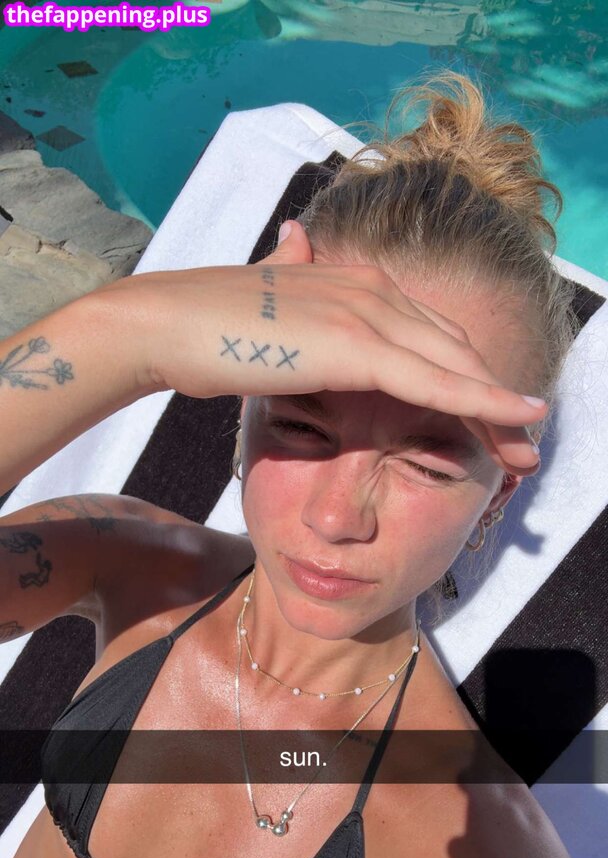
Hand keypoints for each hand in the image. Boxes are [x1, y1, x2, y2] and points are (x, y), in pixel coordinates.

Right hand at [106, 221, 545, 474]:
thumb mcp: (263, 295)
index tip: (488, 420)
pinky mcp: (359, 345)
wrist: (163, 324)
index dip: (466, 378)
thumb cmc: (206, 325)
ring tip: (529, 456)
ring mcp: (369, 313)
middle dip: (497, 402)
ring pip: (459, 368)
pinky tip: (513, 424)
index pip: (430, 337)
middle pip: (458, 352)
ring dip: (502, 412)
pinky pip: (437, 382)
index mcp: (357, 284)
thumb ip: (291, 273)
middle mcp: (374, 290)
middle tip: (524, 449)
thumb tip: (294, 241)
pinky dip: (483, 404)